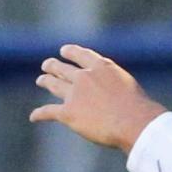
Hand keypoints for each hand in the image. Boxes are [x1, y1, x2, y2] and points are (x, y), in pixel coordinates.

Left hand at [30, 44, 166, 151]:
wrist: (133, 121)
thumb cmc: (138, 107)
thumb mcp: (127, 85)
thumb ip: (114, 85)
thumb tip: (112, 94)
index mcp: (101, 67)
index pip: (81, 55)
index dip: (70, 51)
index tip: (64, 50)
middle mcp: (85, 77)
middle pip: (63, 68)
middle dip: (53, 65)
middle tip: (47, 65)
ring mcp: (74, 94)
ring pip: (54, 84)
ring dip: (46, 81)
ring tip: (41, 80)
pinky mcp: (68, 113)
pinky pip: (49, 111)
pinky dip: (39, 114)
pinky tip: (33, 117)